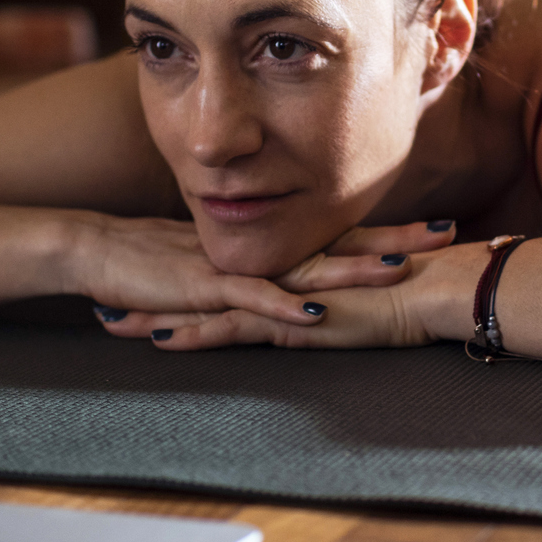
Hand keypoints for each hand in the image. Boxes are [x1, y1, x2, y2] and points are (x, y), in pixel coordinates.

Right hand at [87, 217, 459, 339]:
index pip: (341, 236)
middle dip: (395, 240)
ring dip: (354, 270)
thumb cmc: (154, 262)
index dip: (389, 232)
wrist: (94, 250)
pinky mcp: (206, 287)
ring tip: (401, 268)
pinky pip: (253, 299)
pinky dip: (286, 308)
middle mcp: (264, 252)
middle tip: (447, 231)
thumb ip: (258, 280)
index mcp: (272, 247)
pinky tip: (316, 315)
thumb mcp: (219, 271)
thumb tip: (297, 291)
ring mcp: (238, 267)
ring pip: (308, 268)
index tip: (438, 226)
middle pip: (342, 245)